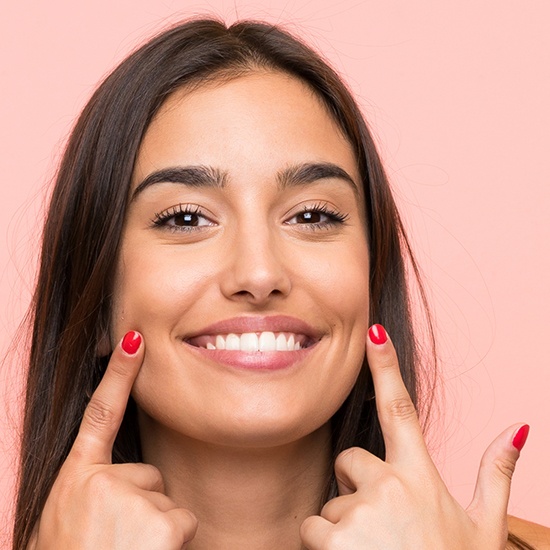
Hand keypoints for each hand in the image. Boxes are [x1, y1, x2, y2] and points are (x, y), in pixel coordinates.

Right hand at [31, 331, 197, 549]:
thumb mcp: (66, 525)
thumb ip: (90, 496)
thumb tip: (119, 486)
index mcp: (75, 480)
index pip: (99, 412)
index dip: (118, 372)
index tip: (134, 337)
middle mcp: (101, 482)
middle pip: (148, 478)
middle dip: (142, 509)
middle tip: (115, 544)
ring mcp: (130, 500)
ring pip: (166, 503)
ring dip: (154, 531)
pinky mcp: (160, 523)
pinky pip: (181, 522)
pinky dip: (171, 544)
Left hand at [300, 324, 527, 548]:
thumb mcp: (484, 528)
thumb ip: (496, 474)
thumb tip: (517, 428)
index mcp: (420, 476)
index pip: (400, 408)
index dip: (387, 367)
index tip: (375, 333)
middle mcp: (387, 486)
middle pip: (349, 463)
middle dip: (357, 487)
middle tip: (382, 526)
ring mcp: (359, 513)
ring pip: (330, 504)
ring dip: (343, 526)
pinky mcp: (333, 540)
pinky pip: (312, 528)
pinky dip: (325, 547)